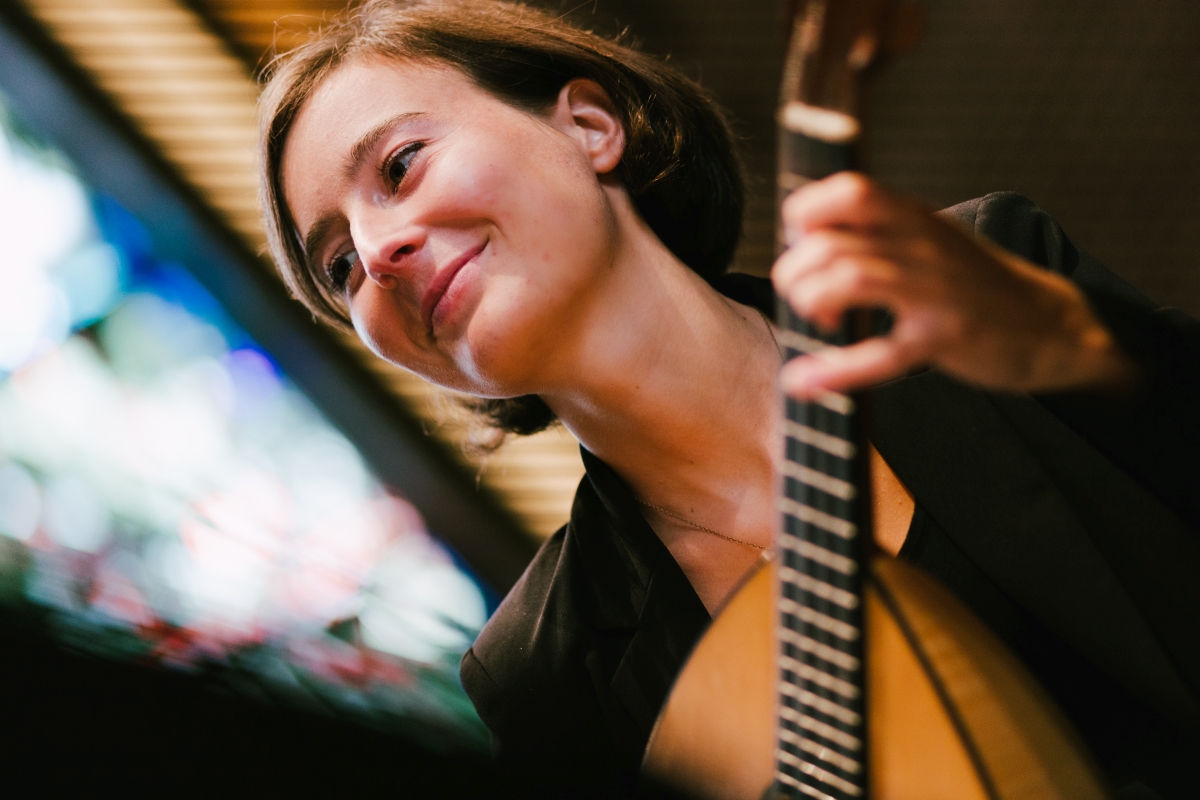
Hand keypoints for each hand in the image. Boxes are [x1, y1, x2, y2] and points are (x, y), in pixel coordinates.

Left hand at [771, 173, 1137, 397]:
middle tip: (804, 298)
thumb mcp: (931, 239)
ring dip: (812, 304)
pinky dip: (834, 370)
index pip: (847, 190)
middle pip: (830, 243)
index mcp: (913, 217)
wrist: (1053, 324)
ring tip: (821, 322)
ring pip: (850, 278)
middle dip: (794, 275)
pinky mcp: (946, 336)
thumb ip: (878, 232)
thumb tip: (806, 242)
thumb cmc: (976, 284)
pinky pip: (881, 352)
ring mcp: (936, 289)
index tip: (802, 248)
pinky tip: (805, 380)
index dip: (805, 218)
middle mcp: (922, 245)